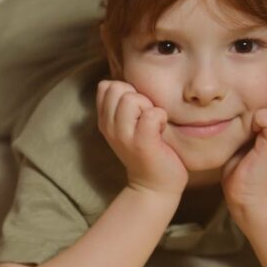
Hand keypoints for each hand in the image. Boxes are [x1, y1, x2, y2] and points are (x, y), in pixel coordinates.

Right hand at [97, 80, 187, 196]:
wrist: (154, 185)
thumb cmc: (147, 150)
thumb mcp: (127, 125)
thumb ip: (122, 104)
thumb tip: (119, 80)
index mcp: (104, 120)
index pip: (106, 86)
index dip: (125, 91)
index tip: (136, 111)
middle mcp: (109, 127)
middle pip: (118, 88)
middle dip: (137, 97)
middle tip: (146, 118)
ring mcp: (124, 135)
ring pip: (132, 98)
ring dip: (149, 107)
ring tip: (153, 125)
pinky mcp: (142, 143)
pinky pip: (152, 113)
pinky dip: (161, 117)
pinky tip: (162, 130)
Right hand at [222, 82, 266, 212]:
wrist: (243, 195)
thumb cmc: (259, 175)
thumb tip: (264, 112)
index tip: (264, 104)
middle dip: (264, 91)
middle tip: (247, 105)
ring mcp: (256, 126)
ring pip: (257, 99)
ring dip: (245, 100)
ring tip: (234, 110)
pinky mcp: (239, 130)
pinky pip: (240, 110)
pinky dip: (233, 109)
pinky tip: (224, 118)